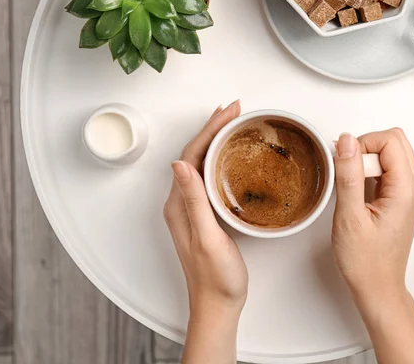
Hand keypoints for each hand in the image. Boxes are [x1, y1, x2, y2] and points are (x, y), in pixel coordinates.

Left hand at [163, 100, 247, 315]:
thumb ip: (194, 201)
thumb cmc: (215, 277)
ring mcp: (192, 208)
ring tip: (233, 123)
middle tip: (235, 109)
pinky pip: (209, 176)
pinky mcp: (204, 214)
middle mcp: (181, 202)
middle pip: (195, 154)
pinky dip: (220, 159)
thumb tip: (180, 163)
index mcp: (179, 204)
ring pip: (202, 163)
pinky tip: (232, 157)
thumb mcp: (208, 238)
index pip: (191, 154)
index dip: (210, 129)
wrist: (217, 304)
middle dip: (213, 128)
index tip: (229, 111)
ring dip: (216, 140)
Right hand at [331, 129, 413, 315]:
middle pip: (394, 141)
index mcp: (406, 190)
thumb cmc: (365, 262)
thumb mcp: (349, 217)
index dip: (363, 144)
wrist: (377, 287)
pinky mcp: (400, 198)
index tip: (346, 162)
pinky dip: (369, 171)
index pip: (390, 140)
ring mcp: (409, 193)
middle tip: (348, 172)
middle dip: (365, 147)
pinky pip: (387, 169)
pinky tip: (356, 191)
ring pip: (391, 153)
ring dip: (367, 160)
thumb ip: (348, 175)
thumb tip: (347, 141)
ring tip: (351, 186)